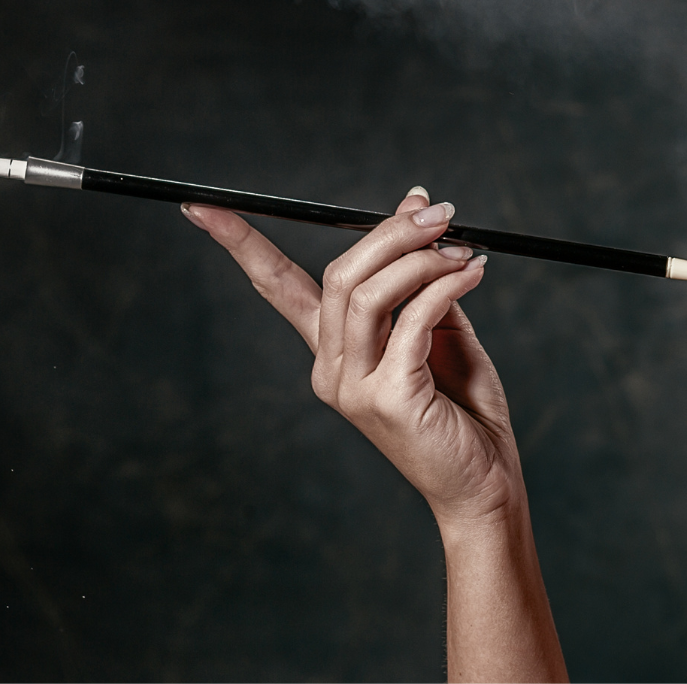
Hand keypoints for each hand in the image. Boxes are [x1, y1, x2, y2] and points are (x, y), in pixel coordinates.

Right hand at [184, 190, 522, 528]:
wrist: (483, 481)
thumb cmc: (462, 407)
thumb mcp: (440, 328)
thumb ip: (421, 277)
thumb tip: (415, 204)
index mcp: (332, 351)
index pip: (275, 287)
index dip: (240, 243)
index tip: (202, 206)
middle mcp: (331, 369)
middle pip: (338, 276)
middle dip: (390, 233)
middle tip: (440, 213)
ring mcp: (353, 387)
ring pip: (367, 293)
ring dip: (420, 258)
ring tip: (462, 251)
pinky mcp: (389, 398)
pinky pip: (411, 322)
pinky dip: (445, 287)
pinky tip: (472, 275)